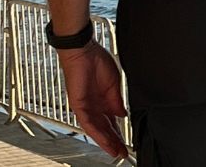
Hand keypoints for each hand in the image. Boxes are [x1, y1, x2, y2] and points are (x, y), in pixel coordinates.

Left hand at [57, 40, 128, 158]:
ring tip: (116, 152)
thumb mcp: (114, 83)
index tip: (128, 144)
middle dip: (114, 142)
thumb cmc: (96, 61)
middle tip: (123, 154)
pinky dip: (97, 133)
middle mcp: (94, 107)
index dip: (120, 133)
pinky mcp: (78, 106)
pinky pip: (88, 123)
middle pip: (105, 129)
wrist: (83, 51)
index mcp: (104, 100)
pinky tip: (105, 140)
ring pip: (96, 130)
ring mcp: (85, 108)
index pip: (112, 122)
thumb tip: (123, 116)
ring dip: (106, 142)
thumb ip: (117, 101)